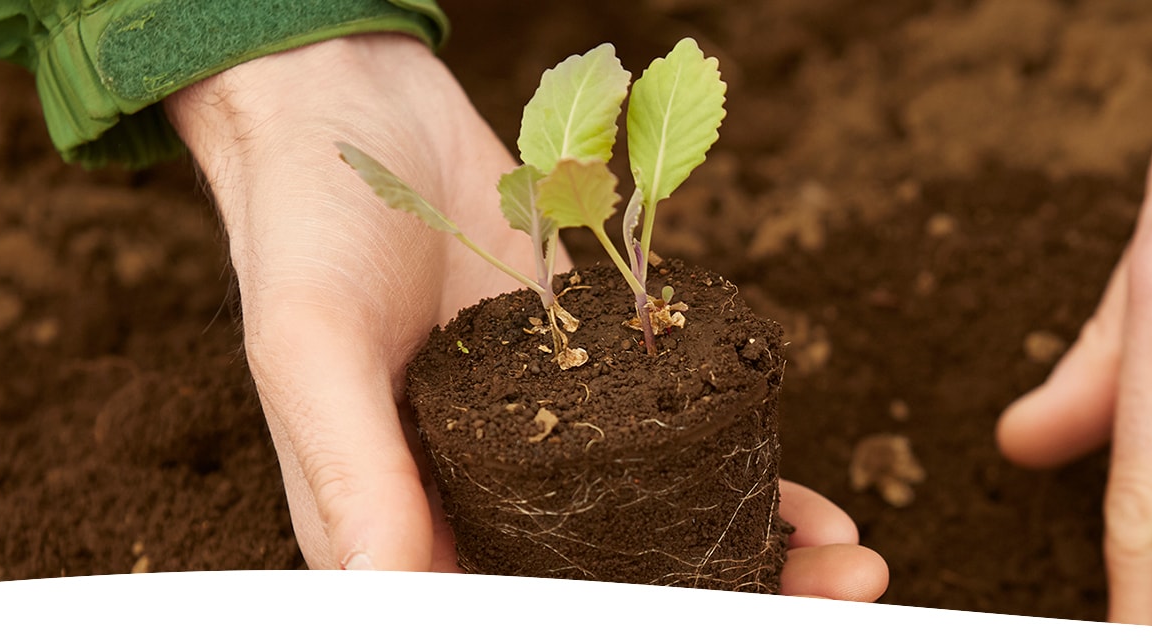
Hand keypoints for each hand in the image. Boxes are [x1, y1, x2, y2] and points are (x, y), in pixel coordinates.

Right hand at [167, 34, 885, 599]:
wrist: (363, 114)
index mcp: (399, 526)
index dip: (605, 631)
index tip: (697, 633)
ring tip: (845, 568)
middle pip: (606, 590)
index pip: (507, 610)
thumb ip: (353, 471)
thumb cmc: (306, 232)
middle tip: (821, 608)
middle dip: (713, 607)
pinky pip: (681, 442)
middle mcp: (483, 501)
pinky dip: (752, 479)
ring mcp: (553, 445)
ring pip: (659, 529)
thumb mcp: (311, 348)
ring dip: (755, 559)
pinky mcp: (603, 379)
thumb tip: (388, 589)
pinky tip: (817, 509)